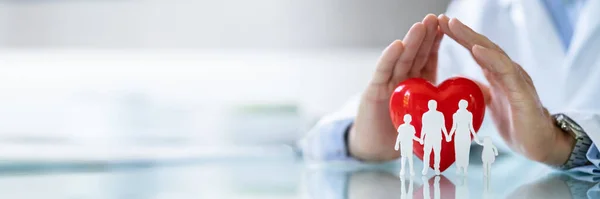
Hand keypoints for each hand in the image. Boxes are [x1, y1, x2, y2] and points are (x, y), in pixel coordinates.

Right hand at [348, 14, 442, 160]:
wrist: (375, 152)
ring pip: (400, 58)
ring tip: (421, 25)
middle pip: (414, 53)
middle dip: (425, 36)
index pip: (427, 58)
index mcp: (415, 83)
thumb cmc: (402, 136)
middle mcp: (400, 79)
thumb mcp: (430, 119)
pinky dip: (389, 57)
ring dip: (411, 41)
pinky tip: (398, 45)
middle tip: (436, 18)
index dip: (436, 42)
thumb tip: (485, 95)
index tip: (449, 26)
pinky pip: (382, 72)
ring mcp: (386, 83)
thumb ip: (451, 105)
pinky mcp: (372, 92)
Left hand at [438, 15, 573, 165]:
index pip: (477, 51)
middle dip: (462, 32)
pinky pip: (505, 70)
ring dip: (472, 38)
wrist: (541, 145)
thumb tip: (459, 84)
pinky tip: (476, 50)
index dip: (459, 38)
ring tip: (455, 26)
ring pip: (493, 53)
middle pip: (483, 46)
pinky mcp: (522, 92)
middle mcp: (508, 72)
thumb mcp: (489, 106)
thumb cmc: (517, 124)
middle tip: (442, 19)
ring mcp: (516, 79)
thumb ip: (477, 92)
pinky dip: (490, 58)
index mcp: (498, 74)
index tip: (440, 26)